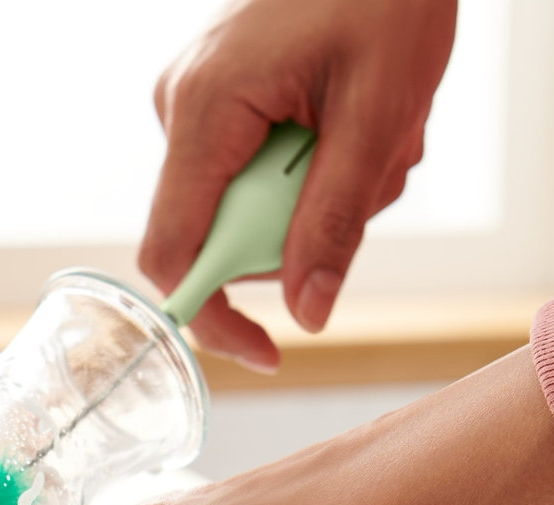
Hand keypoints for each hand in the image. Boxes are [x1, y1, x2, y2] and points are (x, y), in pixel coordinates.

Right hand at [140, 0, 456, 370]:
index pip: (175, 255)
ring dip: (318, 198)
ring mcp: (194, 105)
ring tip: (376, 135)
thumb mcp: (378, 118)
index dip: (213, 319)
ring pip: (246, 208)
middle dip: (300, 234)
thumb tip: (309, 316)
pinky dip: (310, 169)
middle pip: (219, 236)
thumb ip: (335, 222)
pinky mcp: (216, 103)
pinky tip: (349, 121)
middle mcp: (181, 110)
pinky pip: (252, 173)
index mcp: (205, 112)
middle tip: (376, 176)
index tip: (269, 352)